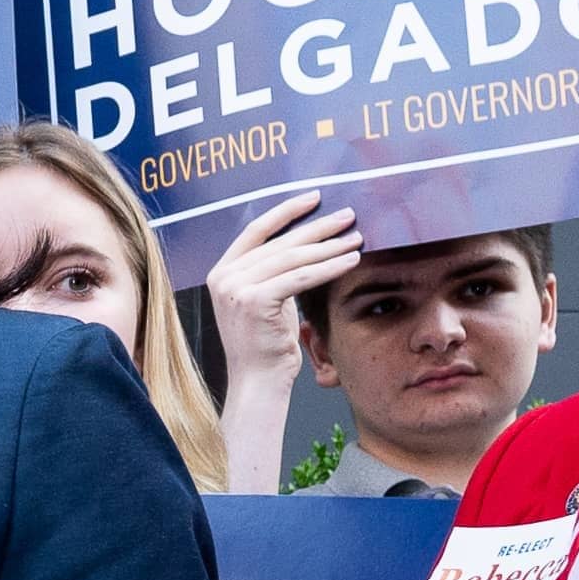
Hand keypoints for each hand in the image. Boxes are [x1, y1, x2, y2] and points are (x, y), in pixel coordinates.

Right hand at [203, 192, 363, 391]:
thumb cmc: (265, 345)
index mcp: (221, 271)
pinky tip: (350, 261)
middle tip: (347, 216)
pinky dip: (328, 267)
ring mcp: (235, 288)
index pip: (256, 230)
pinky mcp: (254, 301)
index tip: (315, 198)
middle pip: (280, 242)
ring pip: (293, 258)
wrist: (257, 381)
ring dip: (329, 246)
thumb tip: (307, 243)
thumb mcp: (264, 300)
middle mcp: (224, 276)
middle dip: (318, 227)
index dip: (287, 211)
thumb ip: (273, 272)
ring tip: (356, 238)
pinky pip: (300, 277)